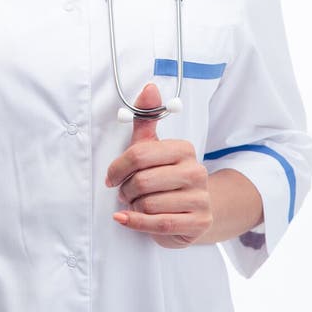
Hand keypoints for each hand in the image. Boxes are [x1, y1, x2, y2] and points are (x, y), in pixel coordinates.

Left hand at [105, 83, 212, 247]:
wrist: (193, 211)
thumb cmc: (166, 177)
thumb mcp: (153, 148)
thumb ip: (147, 118)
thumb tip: (150, 87)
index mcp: (184, 149)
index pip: (139, 154)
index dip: (117, 168)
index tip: (111, 177)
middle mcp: (196, 171)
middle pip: (142, 181)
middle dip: (126, 190)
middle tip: (125, 192)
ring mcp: (200, 198)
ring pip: (149, 204)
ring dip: (134, 207)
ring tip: (137, 204)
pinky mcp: (199, 222)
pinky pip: (159, 224)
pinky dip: (136, 223)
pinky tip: (127, 218)